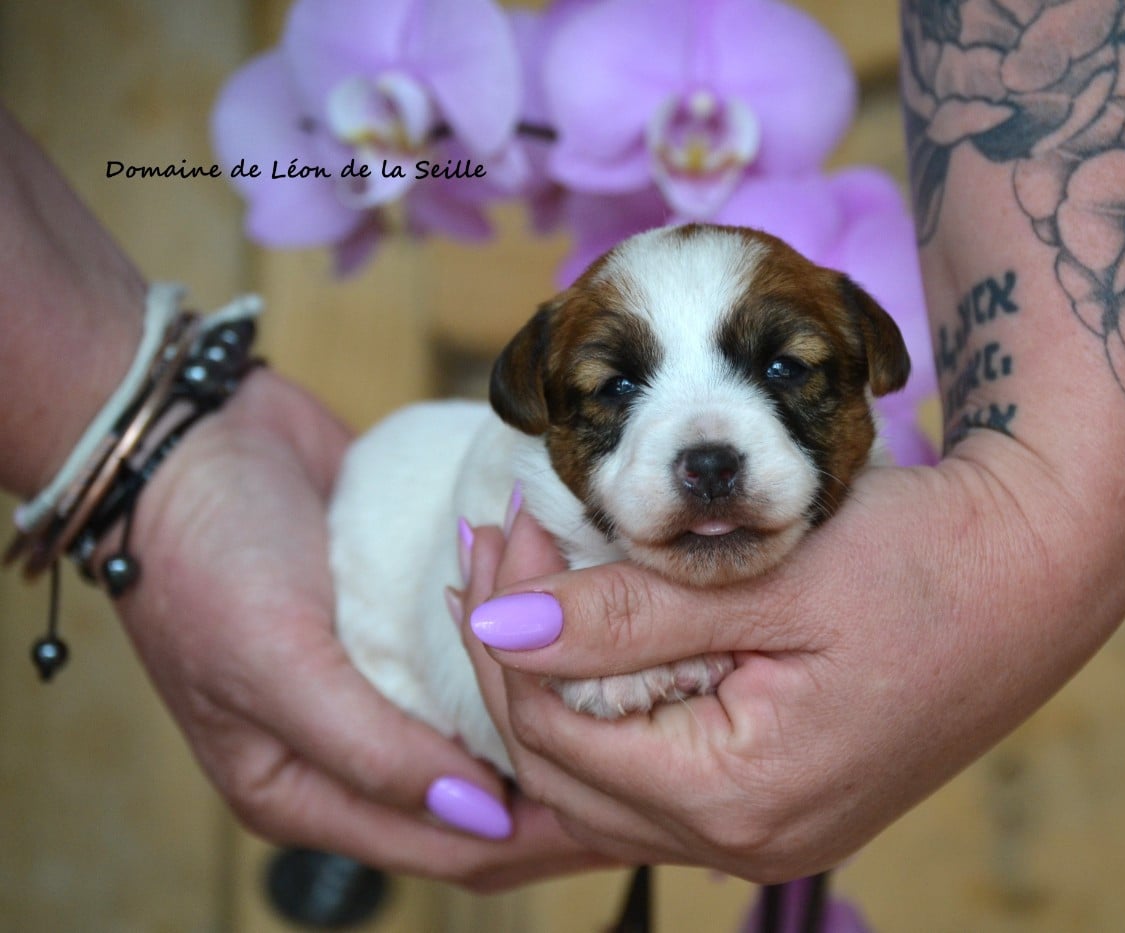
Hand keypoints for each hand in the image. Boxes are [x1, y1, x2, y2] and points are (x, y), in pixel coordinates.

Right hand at [112, 369, 607, 889]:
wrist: (188, 434)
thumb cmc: (206, 555)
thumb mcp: (274, 662)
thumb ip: (368, 752)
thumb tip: (477, 817)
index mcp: (302, 791)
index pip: (448, 848)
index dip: (539, 836)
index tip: (625, 806)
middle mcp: (346, 753)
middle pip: (481, 802)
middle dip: (561, 783)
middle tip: (650, 748)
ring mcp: (378, 690)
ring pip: (489, 733)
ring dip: (551, 716)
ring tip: (631, 696)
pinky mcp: (402, 629)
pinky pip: (479, 666)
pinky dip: (527, 662)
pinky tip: (584, 645)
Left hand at [462, 440, 1124, 882]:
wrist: (1044, 571)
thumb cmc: (928, 562)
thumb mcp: (772, 576)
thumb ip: (630, 613)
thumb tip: (501, 626)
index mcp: (741, 797)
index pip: (556, 733)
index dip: (507, 630)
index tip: (502, 525)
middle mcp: (747, 840)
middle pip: (566, 770)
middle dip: (515, 654)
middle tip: (498, 543)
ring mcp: (766, 829)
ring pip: (602, 780)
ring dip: (553, 680)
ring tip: (525, 578)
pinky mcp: (781, 797)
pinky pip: (656, 773)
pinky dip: (609, 703)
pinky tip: (592, 634)